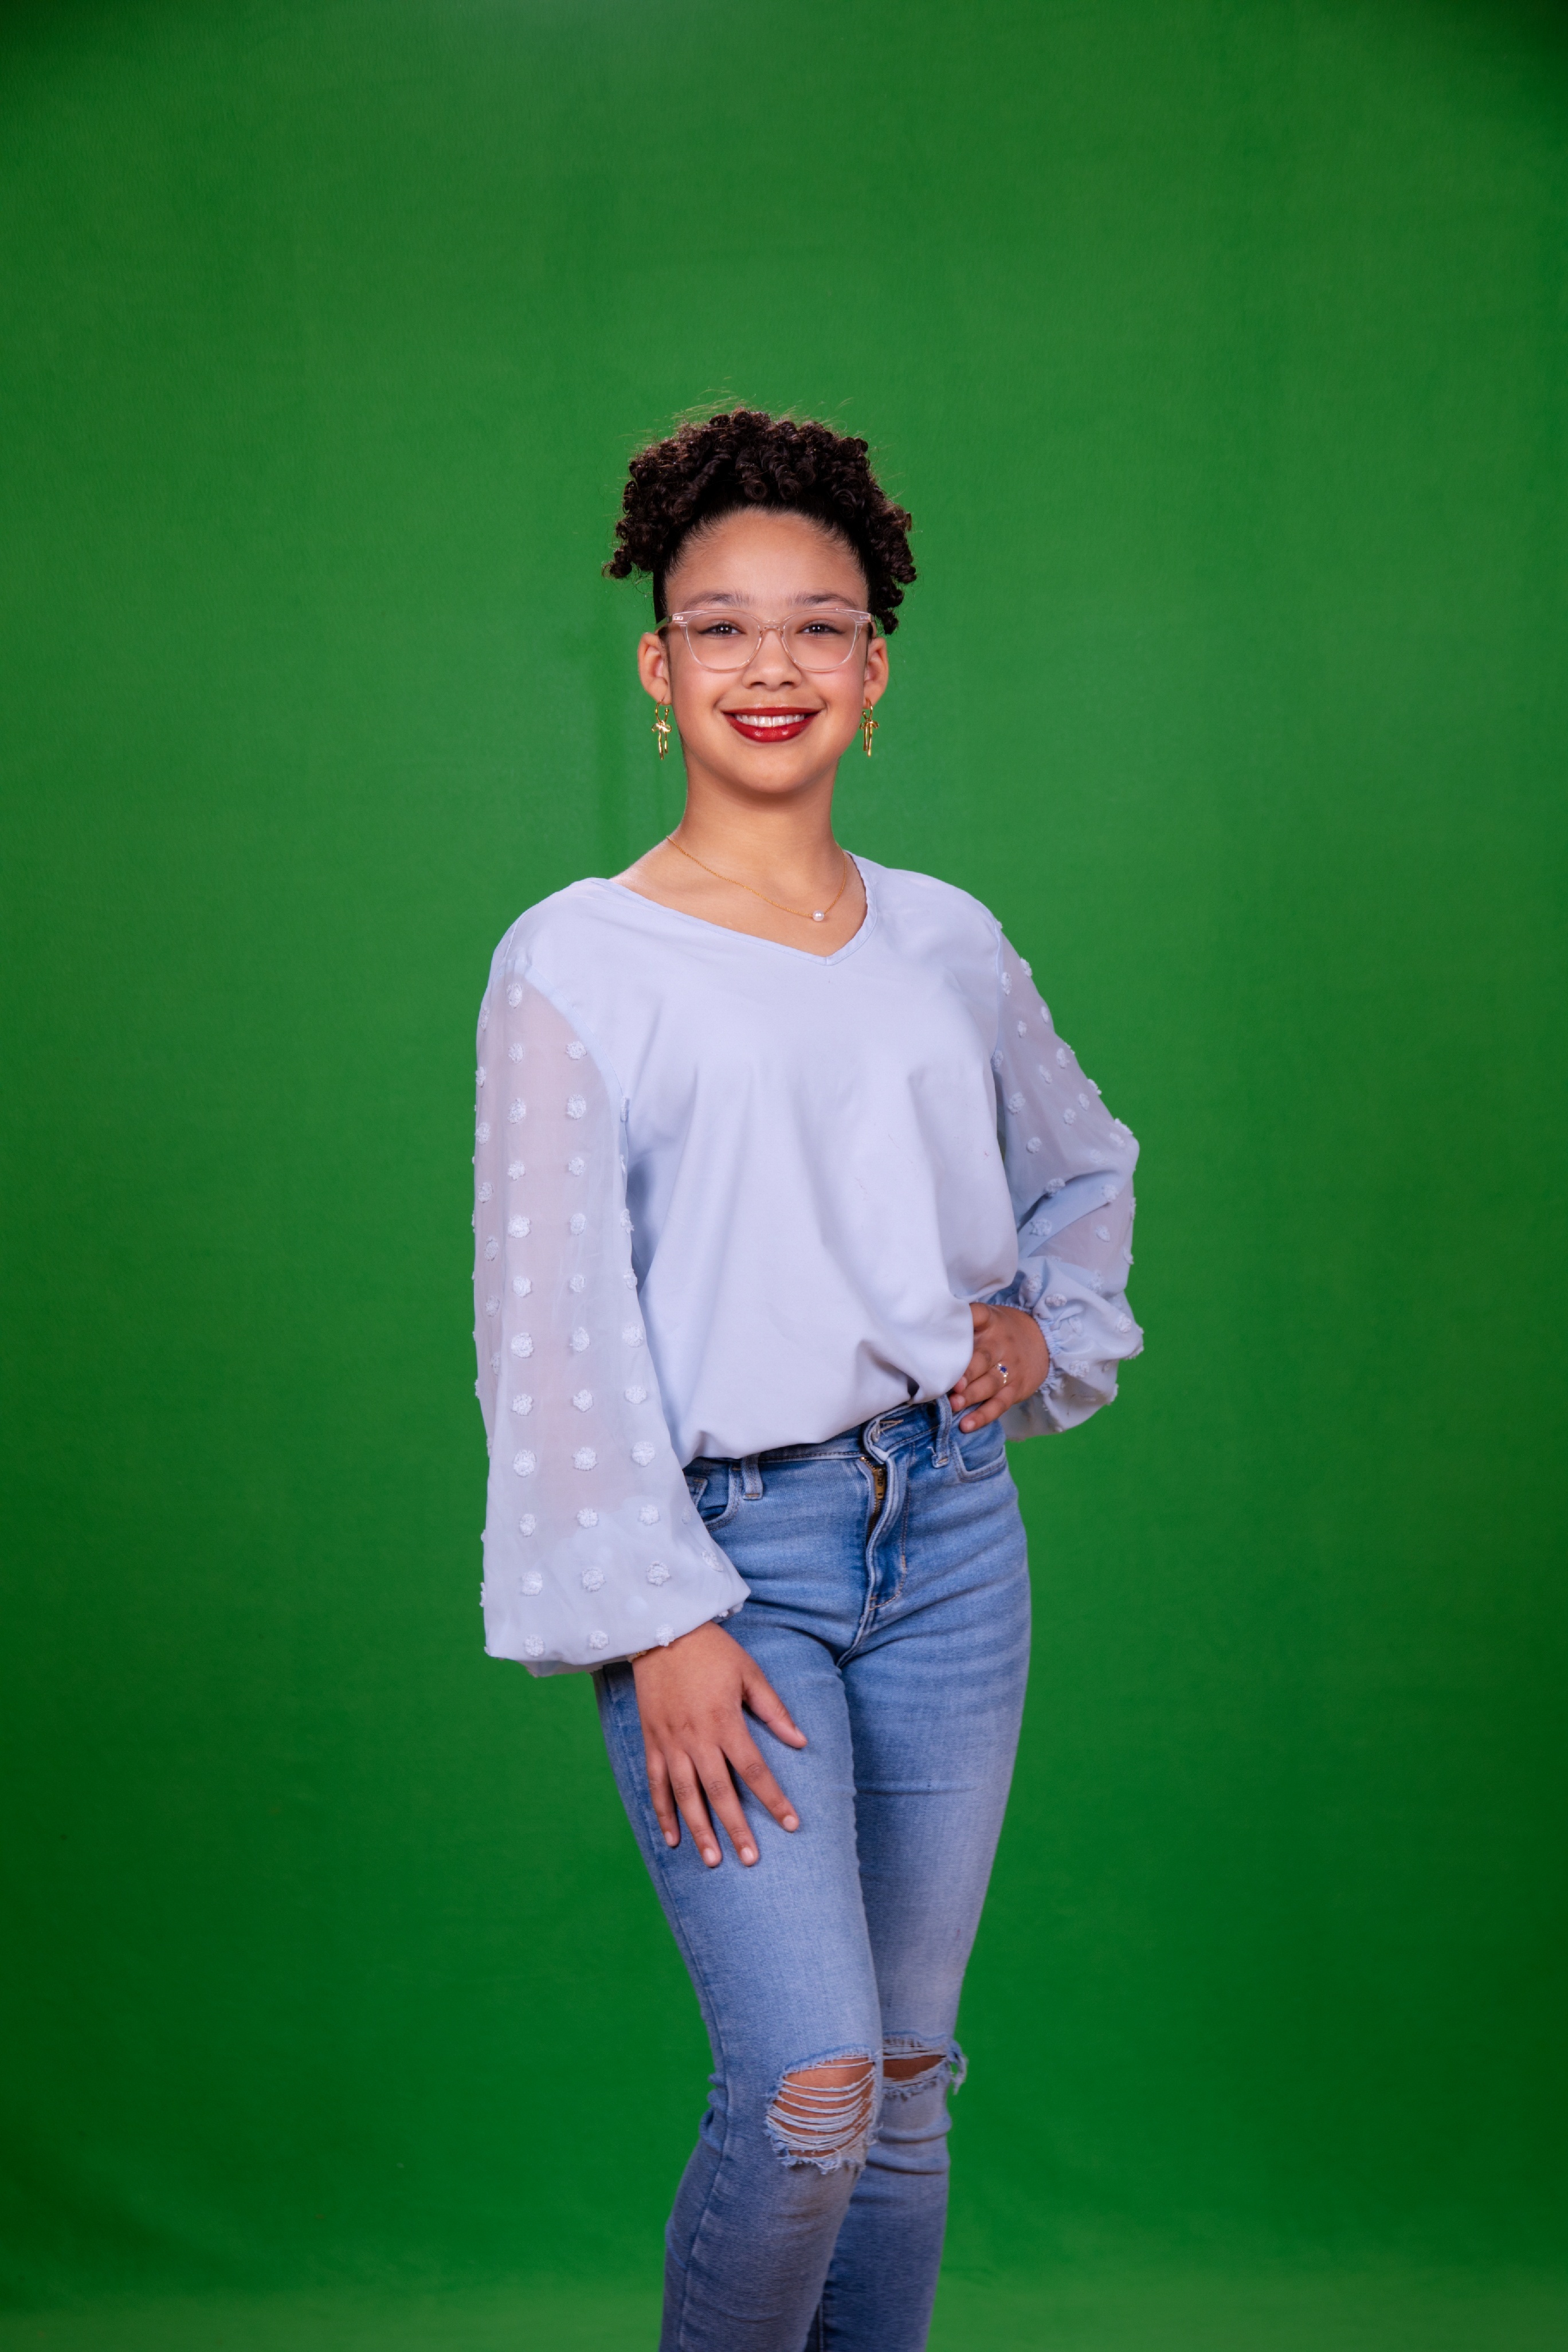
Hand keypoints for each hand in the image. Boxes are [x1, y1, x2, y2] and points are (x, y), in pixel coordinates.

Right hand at [632, 1620, 806, 1867]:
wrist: (662, 1631)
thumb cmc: (712, 1652)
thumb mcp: (750, 1674)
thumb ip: (773, 1711)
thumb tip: (801, 1742)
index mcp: (725, 1722)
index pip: (754, 1770)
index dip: (774, 1799)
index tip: (791, 1824)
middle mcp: (696, 1738)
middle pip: (719, 1792)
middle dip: (736, 1828)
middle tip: (750, 1859)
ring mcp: (670, 1742)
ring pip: (685, 1796)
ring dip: (700, 1830)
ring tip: (714, 1860)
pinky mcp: (651, 1741)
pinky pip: (656, 1784)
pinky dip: (663, 1813)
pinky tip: (673, 1839)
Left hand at [949, 1300, 1049, 1431]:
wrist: (1042, 1341)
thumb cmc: (1000, 1332)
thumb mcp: (988, 1319)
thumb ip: (963, 1325)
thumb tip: (924, 1330)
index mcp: (991, 1323)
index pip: (979, 1315)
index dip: (967, 1319)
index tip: (946, 1328)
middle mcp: (1001, 1345)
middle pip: (983, 1357)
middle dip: (966, 1371)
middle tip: (950, 1382)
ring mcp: (1010, 1369)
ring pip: (989, 1384)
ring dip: (971, 1396)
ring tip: (954, 1404)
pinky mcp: (1015, 1390)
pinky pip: (999, 1405)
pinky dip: (982, 1416)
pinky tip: (966, 1424)